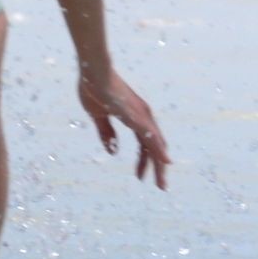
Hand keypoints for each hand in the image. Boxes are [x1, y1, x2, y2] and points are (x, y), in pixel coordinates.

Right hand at [79, 68, 169, 188]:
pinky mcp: (137, 117)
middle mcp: (143, 116)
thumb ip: (106, 133)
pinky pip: (152, 138)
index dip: (143, 160)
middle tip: (160, 186)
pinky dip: (159, 151)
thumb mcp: (97, 116)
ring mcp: (141, 116)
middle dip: (157, 167)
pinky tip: (165, 163)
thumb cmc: (93, 88)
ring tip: (161, 184)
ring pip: (156, 146)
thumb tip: (113, 152)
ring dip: (160, 166)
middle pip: (154, 147)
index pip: (144, 144)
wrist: (93, 72)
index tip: (139, 176)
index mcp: (134, 116)